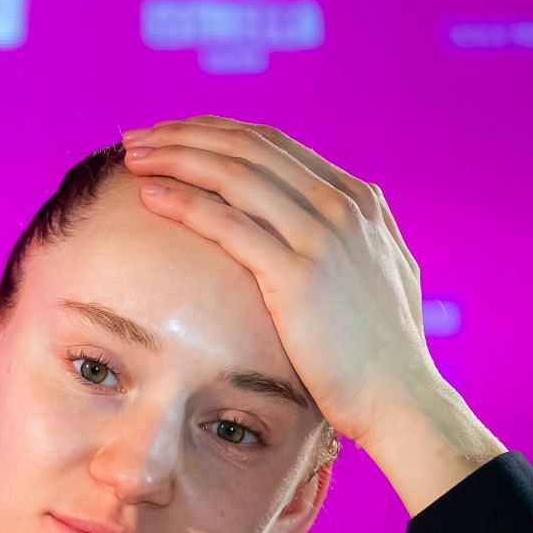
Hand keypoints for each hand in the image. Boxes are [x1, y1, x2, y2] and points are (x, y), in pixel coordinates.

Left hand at [119, 115, 437, 446]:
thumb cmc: (381, 353)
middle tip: (136, 137)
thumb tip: (326, 223)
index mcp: (357, 199)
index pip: (273, 144)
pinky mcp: (299, 274)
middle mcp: (342, 205)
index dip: (214, 133)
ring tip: (131, 157)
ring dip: (175, 158)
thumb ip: (350, 239)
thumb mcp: (375, 275)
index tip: (171, 136)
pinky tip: (148, 197)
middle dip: (185, 135)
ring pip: (234, 175)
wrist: (401, 399)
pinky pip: (228, 224)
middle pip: (248, 147)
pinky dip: (184, 203)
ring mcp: (324, 236)